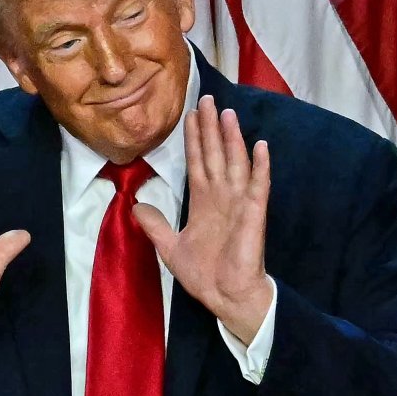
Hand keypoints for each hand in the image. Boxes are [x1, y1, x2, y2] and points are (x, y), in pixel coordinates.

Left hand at [135, 96, 271, 343]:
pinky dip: (259, 167)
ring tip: (228, 113)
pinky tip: (260, 146)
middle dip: (210, 128)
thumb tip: (136, 206)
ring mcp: (239, 203)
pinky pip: (257, 186)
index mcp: (203, 202)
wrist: (225, 296)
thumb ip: (156, 226)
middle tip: (207, 99)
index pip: (197, 162)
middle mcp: (221, 197)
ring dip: (232, 138)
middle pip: (214, 154)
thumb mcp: (170, 248)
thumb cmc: (205, 275)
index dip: (193, 139)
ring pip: (234, 163)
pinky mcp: (253, 214)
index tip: (190, 114)